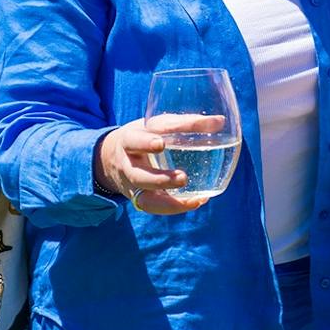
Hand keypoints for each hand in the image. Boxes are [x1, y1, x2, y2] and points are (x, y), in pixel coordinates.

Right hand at [95, 114, 223, 213]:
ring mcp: (132, 184)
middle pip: (138, 175)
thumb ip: (186, 123)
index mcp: (130, 139)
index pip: (140, 139)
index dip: (149, 141)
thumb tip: (220, 121)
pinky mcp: (139, 197)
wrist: (110, 158)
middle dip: (159, 179)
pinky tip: (196, 202)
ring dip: (170, 201)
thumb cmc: (145, 136)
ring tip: (195, 199)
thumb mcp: (157, 125)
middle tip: (183, 178)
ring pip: (146, 198)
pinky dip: (174, 207)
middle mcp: (128, 163)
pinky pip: (153, 207)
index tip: (162, 143)